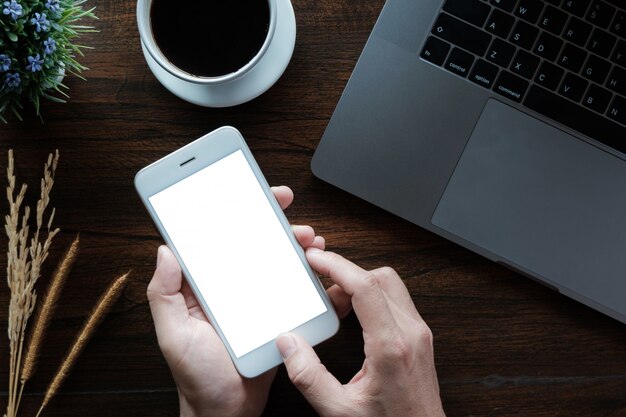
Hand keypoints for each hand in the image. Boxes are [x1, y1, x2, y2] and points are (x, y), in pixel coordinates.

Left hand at [147, 186, 325, 416]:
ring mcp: (256, 298)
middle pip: (251, 241)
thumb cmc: (197, 376)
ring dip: (294, 244)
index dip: (230, 210)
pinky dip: (311, 276)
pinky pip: (295, 288)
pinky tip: (322, 269)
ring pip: (277, 260)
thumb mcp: (173, 335)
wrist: (228, 411)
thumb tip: (165, 250)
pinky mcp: (277, 313)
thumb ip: (164, 294)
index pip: (216, 237)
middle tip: (286, 206)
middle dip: (270, 219)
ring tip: (309, 240)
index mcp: (204, 284)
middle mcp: (230, 285)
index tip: (245, 190)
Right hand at [276, 249, 444, 416]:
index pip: (365, 286)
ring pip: (390, 284)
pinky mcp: (420, 336)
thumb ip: (308, 376)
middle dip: (346, 275)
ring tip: (336, 308)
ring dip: (360, 286)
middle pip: (379, 277)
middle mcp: (411, 332)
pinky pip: (395, 299)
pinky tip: (354, 318)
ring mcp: (419, 332)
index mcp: (391, 346)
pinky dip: (372, 298)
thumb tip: (288, 344)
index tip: (315, 259)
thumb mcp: (339, 410)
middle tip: (321, 291)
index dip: (336, 266)